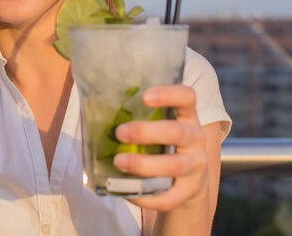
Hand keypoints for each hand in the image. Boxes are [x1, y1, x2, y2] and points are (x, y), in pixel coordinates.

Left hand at [113, 86, 208, 211]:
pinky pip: (169, 197)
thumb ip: (138, 116)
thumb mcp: (158, 125)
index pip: (187, 97)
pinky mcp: (190, 191)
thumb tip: (96, 109)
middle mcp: (195, 138)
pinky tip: (127, 191)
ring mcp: (195, 166)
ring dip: (143, 164)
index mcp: (186, 116)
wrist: (189, 182)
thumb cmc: (162, 145)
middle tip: (119, 133)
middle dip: (145, 132)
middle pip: (177, 132)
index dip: (168, 94)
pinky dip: (146, 195)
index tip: (144, 97)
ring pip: (174, 165)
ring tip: (119, 162)